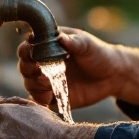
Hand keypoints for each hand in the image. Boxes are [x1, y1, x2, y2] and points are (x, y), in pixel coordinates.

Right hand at [17, 27, 138, 109]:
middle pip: (25, 66)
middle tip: (37, 69)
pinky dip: (40, 100)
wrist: (113, 75)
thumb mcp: (87, 44)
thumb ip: (74, 41)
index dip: (26, 49)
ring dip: (33, 84)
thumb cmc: (98, 54)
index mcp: (48, 47)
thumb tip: (60, 38)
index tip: (30, 50)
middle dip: (27, 67)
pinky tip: (48, 96)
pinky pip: (41, 101)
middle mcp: (44, 64)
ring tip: (46, 82)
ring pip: (30, 84)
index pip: (29, 46)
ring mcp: (49, 81)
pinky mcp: (55, 97)